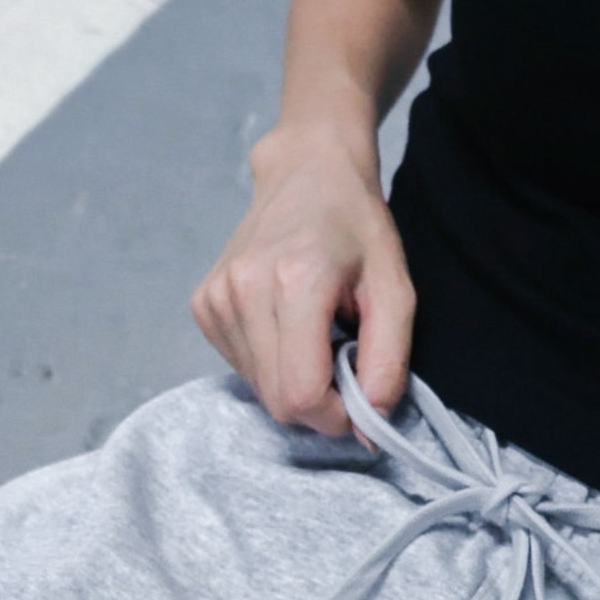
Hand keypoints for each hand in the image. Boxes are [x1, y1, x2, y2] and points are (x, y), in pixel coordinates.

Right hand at [190, 124, 414, 436]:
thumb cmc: (357, 227)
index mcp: (294, 284)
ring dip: (295, 383)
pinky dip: (272, 365)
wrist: (306, 172)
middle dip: (318, 404)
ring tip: (315, 337)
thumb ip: (388, 362)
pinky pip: (242, 370)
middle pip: (279, 401)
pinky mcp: (203, 307)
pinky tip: (287, 328)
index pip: (302, 396)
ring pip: (260, 391)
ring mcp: (215, 300)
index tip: (358, 393)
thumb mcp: (396, 291)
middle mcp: (243, 292)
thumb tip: (369, 427)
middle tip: (341, 363)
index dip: (335, 414)